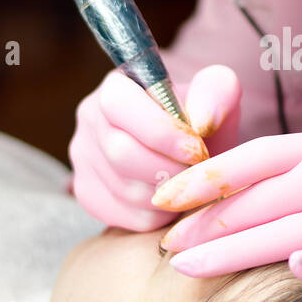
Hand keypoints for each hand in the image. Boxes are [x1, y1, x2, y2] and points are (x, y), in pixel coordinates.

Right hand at [69, 63, 241, 230]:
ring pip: (124, 189)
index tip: (196, 149)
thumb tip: (202, 121)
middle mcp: (89, 119)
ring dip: (168, 193)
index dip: (160, 131)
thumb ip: (216, 92)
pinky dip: (160, 215)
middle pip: (119, 153)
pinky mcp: (88, 194)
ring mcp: (83, 158)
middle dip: (169, 169)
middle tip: (197, 172)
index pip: (118, 105)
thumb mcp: (217, 94)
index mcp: (115, 85)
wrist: (192, 150)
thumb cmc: (203, 119)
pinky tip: (174, 198)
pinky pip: (125, 215)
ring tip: (188, 183)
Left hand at [151, 125, 301, 301]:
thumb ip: (297, 173)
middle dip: (205, 222)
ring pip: (290, 229)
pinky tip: (293, 270)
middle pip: (262, 197)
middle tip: (162, 243)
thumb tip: (226, 194)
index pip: (254, 157)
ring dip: (233, 251)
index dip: (205, 177)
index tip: (162, 197)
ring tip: (188, 267)